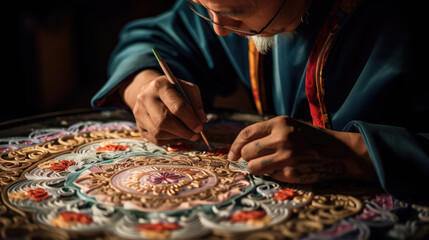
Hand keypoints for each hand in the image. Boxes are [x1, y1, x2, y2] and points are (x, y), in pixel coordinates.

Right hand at [122, 70, 206, 144]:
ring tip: (187, 133)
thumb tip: (202, 120)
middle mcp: (145, 98)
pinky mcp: (139, 125)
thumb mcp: (187, 89)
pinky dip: (169, 140)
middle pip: (164, 121)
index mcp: (160, 86)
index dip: (190, 120)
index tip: (200, 127)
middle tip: (195, 135)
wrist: (151, 91)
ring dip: (177, 136)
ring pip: (158, 132)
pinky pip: (155, 139)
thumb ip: (196, 103)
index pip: (177, 106)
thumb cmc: (173, 91)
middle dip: (183, 131)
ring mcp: (139, 113)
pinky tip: (176, 134)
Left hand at [227, 116, 374, 182]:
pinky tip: (284, 169)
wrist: (337, 152)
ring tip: (266, 166)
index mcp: (280, 123)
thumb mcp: (289, 126)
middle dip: (246, 158)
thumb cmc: (309, 138)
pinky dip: (273, 175)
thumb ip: (267, 132)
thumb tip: (241, 147)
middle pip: (247, 152)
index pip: (246, 134)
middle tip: (253, 160)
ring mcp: (287, 156)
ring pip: (253, 167)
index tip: (232, 155)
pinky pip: (270, 176)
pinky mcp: (291, 172)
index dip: (235, 146)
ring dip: (256, 169)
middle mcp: (282, 138)